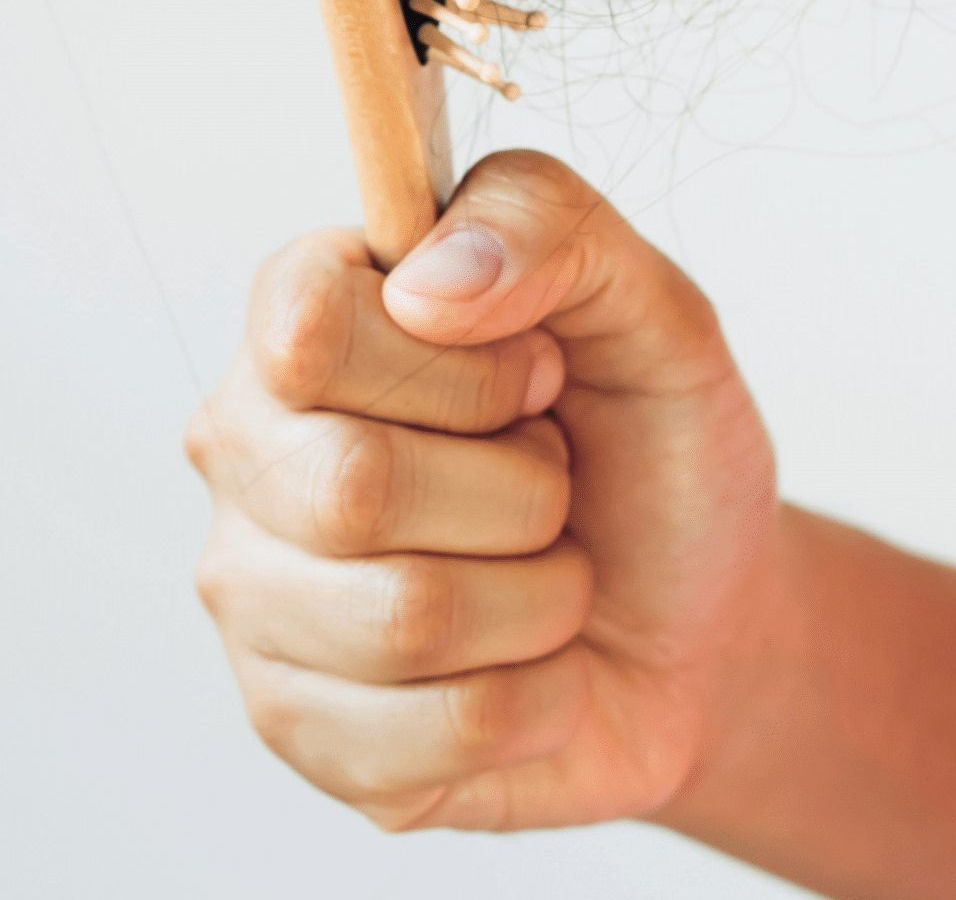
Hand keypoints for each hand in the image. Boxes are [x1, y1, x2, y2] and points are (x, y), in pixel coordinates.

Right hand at [185, 149, 781, 829]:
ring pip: (405, 618)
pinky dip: (542, 696)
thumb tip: (424, 282)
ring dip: (542, 597)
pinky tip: (536, 666)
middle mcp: (250, 451)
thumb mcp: (651, 304)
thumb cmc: (651, 447)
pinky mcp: (302, 730)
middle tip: (554, 480)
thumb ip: (546, 224)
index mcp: (306, 319)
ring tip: (550, 571)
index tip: (537, 373)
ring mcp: (257, 599)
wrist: (705, 619)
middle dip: (523, 491)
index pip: (307, 326)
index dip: (462, 365)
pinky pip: (441, 731)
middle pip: (354, 486)